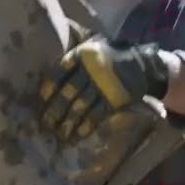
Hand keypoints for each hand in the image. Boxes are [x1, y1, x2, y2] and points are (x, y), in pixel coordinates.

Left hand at [37, 37, 170, 141]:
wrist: (144, 64)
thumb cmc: (112, 56)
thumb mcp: (92, 48)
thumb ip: (74, 60)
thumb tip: (49, 78)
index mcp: (82, 55)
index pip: (58, 73)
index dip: (48, 89)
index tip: (40, 102)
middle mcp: (90, 70)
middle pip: (67, 93)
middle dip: (54, 111)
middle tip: (44, 125)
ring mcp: (102, 86)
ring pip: (80, 107)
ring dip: (67, 123)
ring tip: (58, 135)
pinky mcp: (113, 100)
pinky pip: (95, 116)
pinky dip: (85, 127)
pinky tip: (76, 136)